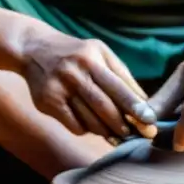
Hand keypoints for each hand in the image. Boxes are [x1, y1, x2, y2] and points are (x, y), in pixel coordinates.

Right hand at [22, 31, 156, 140]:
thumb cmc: (77, 54)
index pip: (119, 86)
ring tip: (117, 135)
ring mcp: (60, 87)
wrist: (33, 48)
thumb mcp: (100, 53)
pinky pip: (74, 125)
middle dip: (123, 124)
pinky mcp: (47, 102)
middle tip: (137, 135)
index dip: (136, 106)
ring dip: (107, 131)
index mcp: (93, 56)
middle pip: (105, 106)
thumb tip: (144, 102)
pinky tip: (90, 125)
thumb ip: (121, 75)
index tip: (150, 121)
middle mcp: (76, 71)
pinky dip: (86, 129)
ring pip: (90, 120)